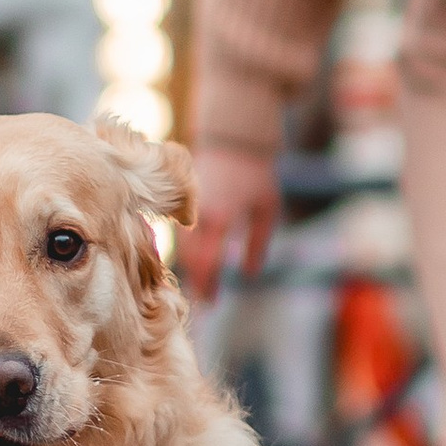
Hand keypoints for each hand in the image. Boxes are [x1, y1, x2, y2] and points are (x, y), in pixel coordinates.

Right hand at [184, 143, 278, 299]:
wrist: (234, 141)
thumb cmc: (256, 176)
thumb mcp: (266, 211)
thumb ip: (257, 244)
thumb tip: (247, 275)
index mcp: (220, 218)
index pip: (207, 262)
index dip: (208, 285)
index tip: (212, 303)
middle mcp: (198, 215)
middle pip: (189, 259)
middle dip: (197, 282)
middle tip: (205, 303)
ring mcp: (187, 208)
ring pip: (181, 247)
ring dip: (190, 269)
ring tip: (201, 288)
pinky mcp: (182, 203)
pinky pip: (179, 235)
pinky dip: (185, 252)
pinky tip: (195, 264)